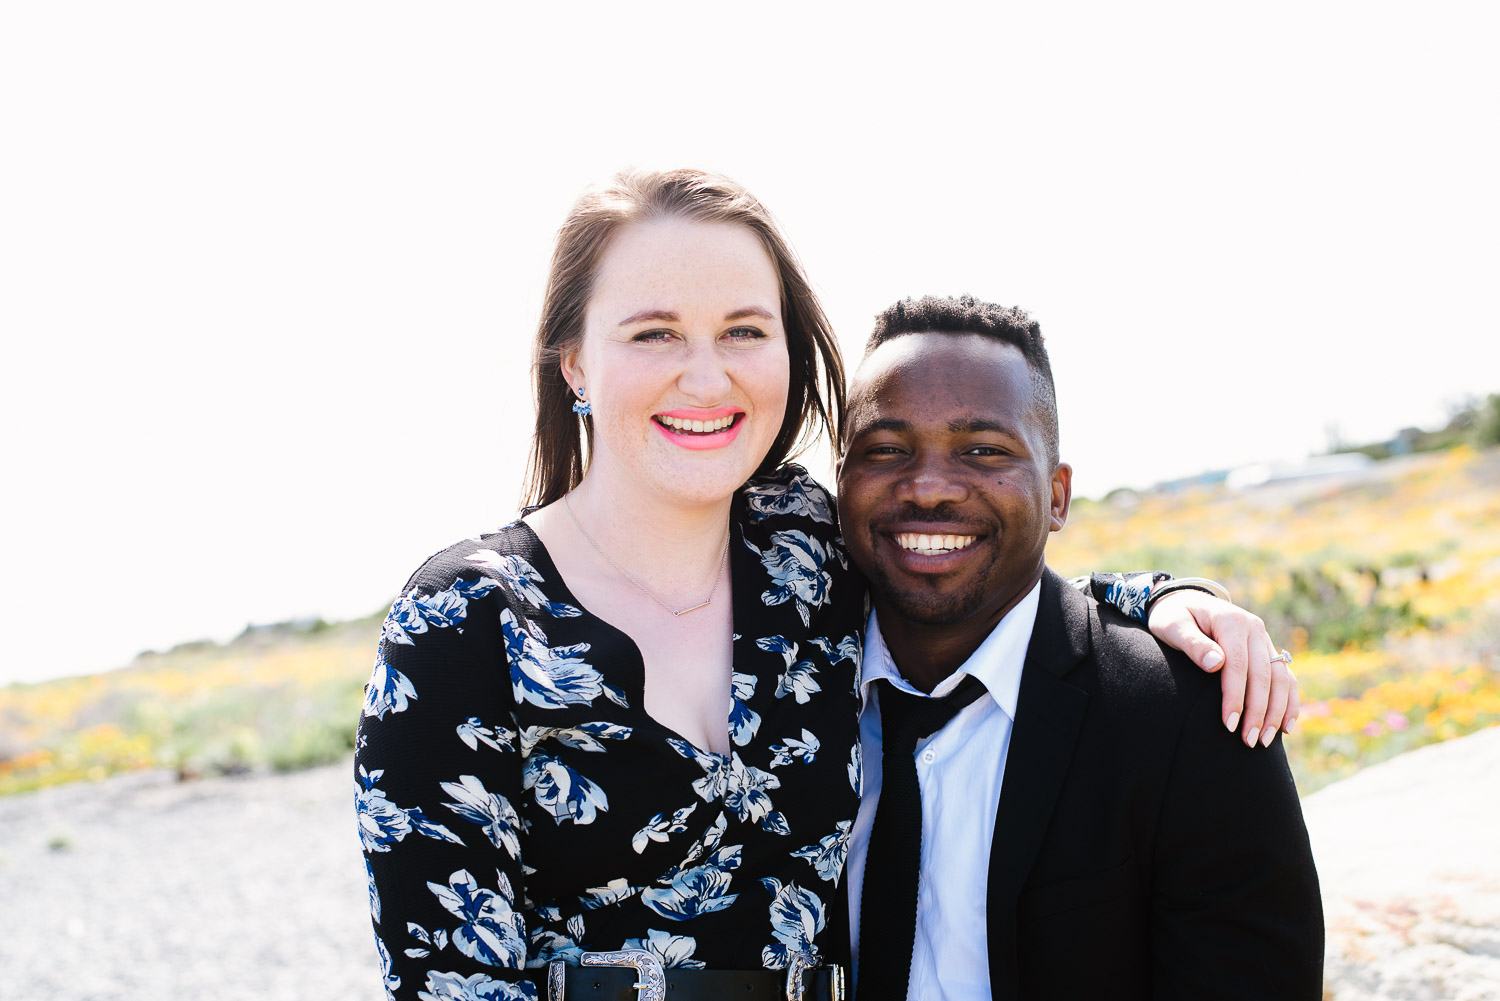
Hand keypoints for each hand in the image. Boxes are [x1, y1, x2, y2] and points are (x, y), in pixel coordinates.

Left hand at [1146, 591, 1299, 746]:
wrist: (1185, 602)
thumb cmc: (1173, 617)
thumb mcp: (1172, 625)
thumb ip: (1192, 643)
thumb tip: (1215, 663)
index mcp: (1231, 621)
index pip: (1237, 665)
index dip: (1236, 697)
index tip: (1230, 725)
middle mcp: (1254, 628)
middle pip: (1263, 675)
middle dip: (1257, 711)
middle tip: (1248, 741)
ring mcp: (1264, 639)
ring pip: (1280, 679)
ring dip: (1276, 712)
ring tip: (1263, 741)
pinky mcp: (1268, 650)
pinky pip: (1285, 677)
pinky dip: (1289, 702)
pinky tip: (1286, 727)